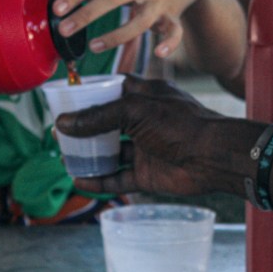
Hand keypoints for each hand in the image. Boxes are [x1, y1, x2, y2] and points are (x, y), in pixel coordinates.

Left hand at [51, 0, 209, 57]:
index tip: (57, 9)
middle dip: (87, 15)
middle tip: (64, 30)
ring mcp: (162, 0)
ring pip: (140, 21)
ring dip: (115, 36)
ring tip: (93, 46)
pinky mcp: (174, 17)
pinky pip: (174, 33)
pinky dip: (169, 44)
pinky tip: (157, 53)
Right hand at [55, 76, 244, 196]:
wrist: (212, 156)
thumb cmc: (180, 124)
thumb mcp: (135, 110)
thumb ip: (98, 116)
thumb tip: (64, 123)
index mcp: (144, 96)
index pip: (111, 91)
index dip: (89, 95)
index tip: (66, 101)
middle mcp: (143, 121)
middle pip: (106, 124)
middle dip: (83, 129)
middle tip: (59, 134)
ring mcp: (145, 149)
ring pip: (110, 153)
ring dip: (89, 155)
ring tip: (65, 156)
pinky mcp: (148, 173)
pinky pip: (118, 178)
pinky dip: (100, 180)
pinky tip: (80, 179)